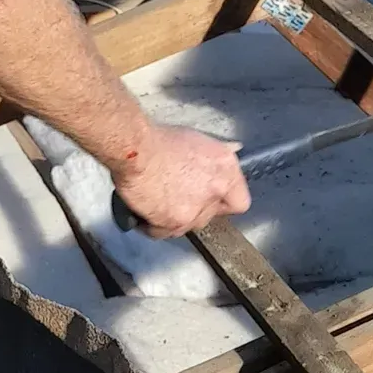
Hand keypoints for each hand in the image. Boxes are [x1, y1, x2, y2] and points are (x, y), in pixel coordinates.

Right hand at [108, 122, 248, 238]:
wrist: (134, 149)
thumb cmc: (158, 139)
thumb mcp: (195, 139)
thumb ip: (213, 155)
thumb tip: (233, 148)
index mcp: (225, 167)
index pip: (239, 201)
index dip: (222, 202)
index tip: (210, 200)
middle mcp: (216, 189)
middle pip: (209, 215)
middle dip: (193, 209)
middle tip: (175, 196)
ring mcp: (196, 209)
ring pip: (188, 226)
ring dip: (172, 218)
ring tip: (156, 201)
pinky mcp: (175, 222)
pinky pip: (164, 233)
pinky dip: (152, 225)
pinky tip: (144, 210)